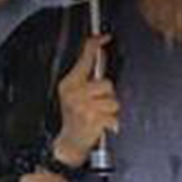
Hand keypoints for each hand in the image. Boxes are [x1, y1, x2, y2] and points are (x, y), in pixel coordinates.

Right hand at [53, 35, 119, 164]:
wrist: (68, 144)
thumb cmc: (73, 119)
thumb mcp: (74, 95)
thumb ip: (87, 77)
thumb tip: (100, 56)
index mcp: (69, 84)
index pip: (84, 59)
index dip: (94, 46)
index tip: (103, 37)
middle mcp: (74, 93)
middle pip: (106, 83)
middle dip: (107, 95)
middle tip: (97, 105)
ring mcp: (83, 106)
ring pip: (113, 101)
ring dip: (110, 110)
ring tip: (98, 116)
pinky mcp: (93, 119)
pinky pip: (114, 116)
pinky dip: (112, 123)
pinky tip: (101, 125)